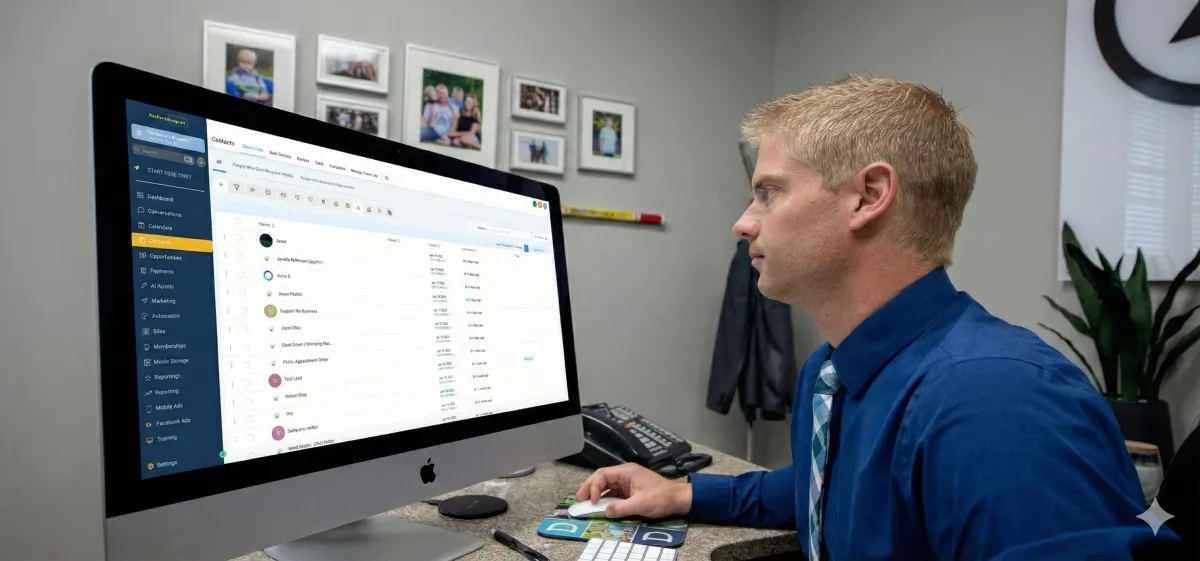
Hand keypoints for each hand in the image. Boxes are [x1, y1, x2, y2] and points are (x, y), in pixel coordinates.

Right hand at [575, 463, 691, 519]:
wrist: (679, 499)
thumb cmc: (661, 498)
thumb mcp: (640, 504)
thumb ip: (621, 508)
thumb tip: (605, 511)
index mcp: (627, 471)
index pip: (603, 474)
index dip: (593, 487)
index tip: (592, 501)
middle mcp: (625, 474)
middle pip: (602, 478)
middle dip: (590, 488)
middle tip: (580, 499)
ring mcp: (628, 482)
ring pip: (607, 485)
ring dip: (597, 494)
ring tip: (587, 503)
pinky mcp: (631, 490)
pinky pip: (614, 492)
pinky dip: (607, 499)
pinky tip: (602, 506)